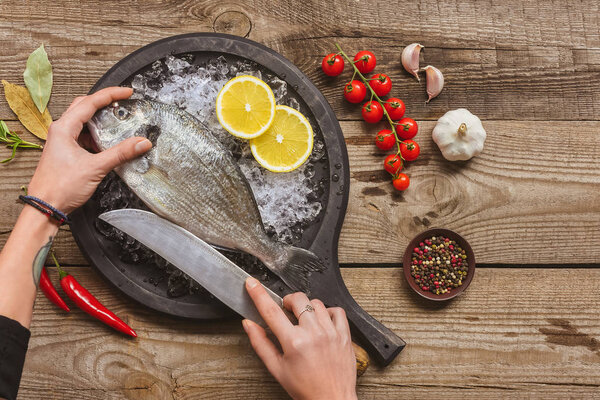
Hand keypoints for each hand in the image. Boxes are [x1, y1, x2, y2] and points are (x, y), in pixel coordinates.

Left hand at [27, 87, 151, 213]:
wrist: (45, 206)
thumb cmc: (60, 187)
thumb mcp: (96, 168)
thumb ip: (120, 153)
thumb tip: (141, 142)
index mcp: (64, 128)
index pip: (90, 102)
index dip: (111, 95)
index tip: (127, 92)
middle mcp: (61, 131)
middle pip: (84, 107)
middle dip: (104, 103)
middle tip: (122, 102)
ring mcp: (62, 141)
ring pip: (83, 122)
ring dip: (100, 120)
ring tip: (118, 122)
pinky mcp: (66, 152)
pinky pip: (83, 136)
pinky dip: (97, 135)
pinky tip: (107, 143)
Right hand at [243, 277, 356, 399]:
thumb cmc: (305, 388)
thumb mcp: (277, 369)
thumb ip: (261, 344)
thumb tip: (249, 324)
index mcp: (294, 342)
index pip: (271, 311)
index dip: (258, 294)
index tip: (252, 283)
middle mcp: (313, 333)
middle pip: (297, 299)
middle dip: (288, 302)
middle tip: (287, 312)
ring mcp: (331, 332)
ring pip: (316, 302)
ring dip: (307, 308)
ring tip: (305, 322)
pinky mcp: (345, 334)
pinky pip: (336, 310)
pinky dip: (328, 312)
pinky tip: (322, 322)